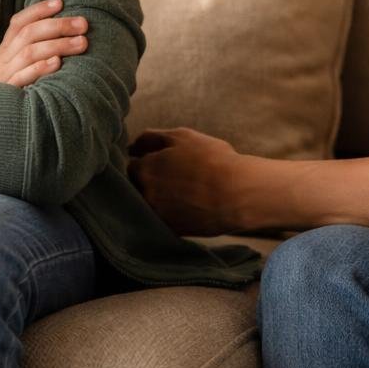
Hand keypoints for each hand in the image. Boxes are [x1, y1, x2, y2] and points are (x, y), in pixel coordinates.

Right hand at [0, 0, 89, 86]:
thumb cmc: (5, 91)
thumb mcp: (12, 68)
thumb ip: (29, 51)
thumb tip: (61, 35)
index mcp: (5, 50)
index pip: (19, 22)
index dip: (38, 10)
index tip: (60, 2)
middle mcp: (4, 59)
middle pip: (29, 33)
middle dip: (58, 25)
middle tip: (83, 24)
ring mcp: (4, 76)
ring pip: (29, 52)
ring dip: (58, 45)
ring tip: (81, 43)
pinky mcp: (7, 94)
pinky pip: (22, 78)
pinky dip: (39, 69)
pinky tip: (57, 63)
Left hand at [128, 127, 247, 236]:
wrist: (237, 193)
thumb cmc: (212, 159)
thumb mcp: (182, 136)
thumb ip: (152, 138)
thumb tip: (131, 147)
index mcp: (145, 169)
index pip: (132, 167)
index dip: (146, 163)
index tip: (161, 164)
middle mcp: (145, 193)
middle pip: (137, 187)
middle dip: (148, 182)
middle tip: (171, 179)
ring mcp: (157, 214)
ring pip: (148, 205)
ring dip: (158, 199)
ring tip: (179, 194)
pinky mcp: (172, 231)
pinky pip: (163, 221)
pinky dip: (169, 214)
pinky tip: (185, 207)